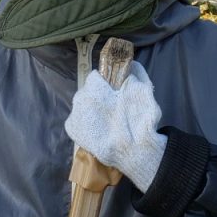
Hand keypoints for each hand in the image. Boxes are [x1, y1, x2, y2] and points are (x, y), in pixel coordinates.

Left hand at [65, 61, 166, 192]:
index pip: (95, 77)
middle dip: (97, 96)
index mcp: (95, 87)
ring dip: (90, 109)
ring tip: (105, 120)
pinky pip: (77, 120)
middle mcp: (80, 99)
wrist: (134, 151)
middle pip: (87, 91)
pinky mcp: (72, 129)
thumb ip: (137, 73)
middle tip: (111, 108)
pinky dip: (85, 123)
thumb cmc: (139, 119)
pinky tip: (97, 130)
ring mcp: (75, 115)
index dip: (106, 84)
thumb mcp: (144, 90)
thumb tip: (131, 64)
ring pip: (81, 105)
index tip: (113, 92)